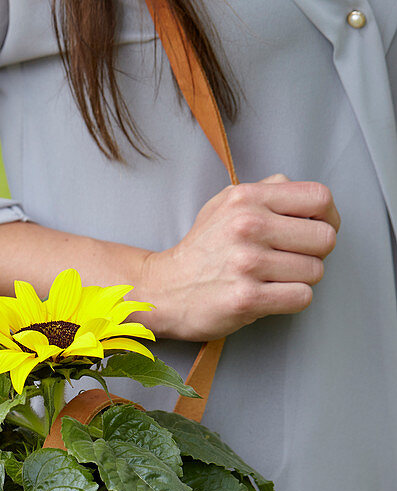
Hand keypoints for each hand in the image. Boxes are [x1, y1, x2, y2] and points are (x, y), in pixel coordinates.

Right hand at [144, 174, 339, 339]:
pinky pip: (301, 297)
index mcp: (247, 199)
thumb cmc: (200, 251)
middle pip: (324, 237)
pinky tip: (270, 294)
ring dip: (301, 279)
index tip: (315, 229)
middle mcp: (248, 226)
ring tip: (273, 278)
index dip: (328, 216)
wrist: (163, 289)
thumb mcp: (224, 204)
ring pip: (315, 271)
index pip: (319, 197)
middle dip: (315, 252)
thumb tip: (302, 193)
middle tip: (293, 259)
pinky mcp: (247, 298)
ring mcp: (248, 264)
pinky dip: (291, 299)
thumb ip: (266, 191)